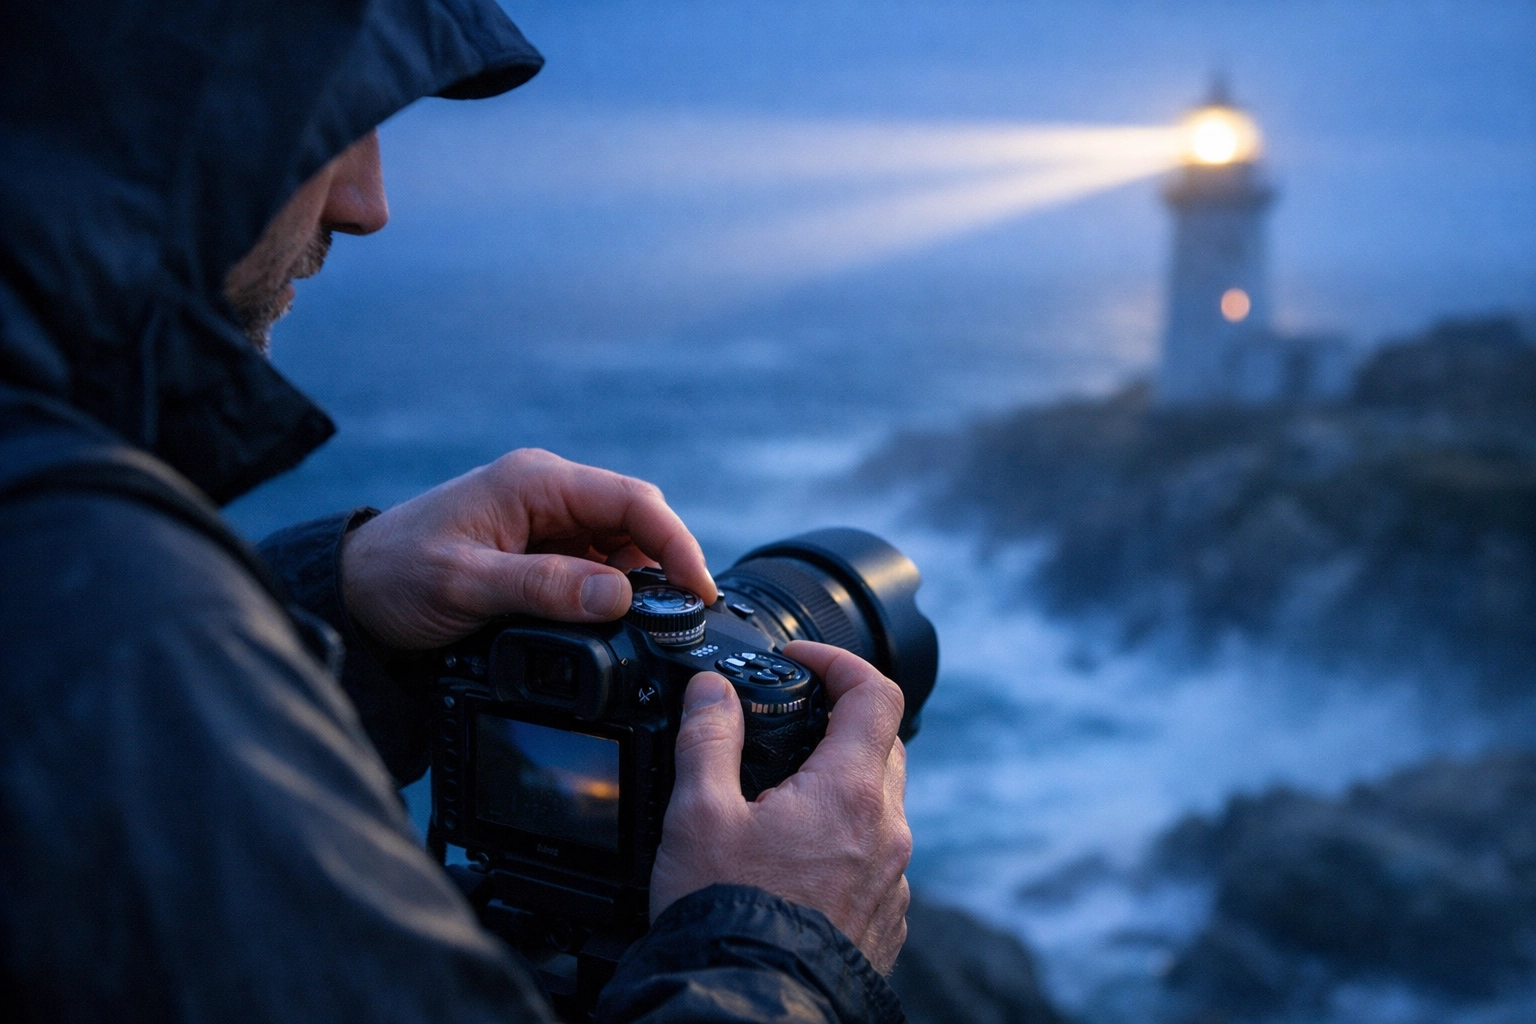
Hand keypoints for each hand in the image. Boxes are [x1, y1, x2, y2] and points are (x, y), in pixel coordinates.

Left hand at [340, 448, 716, 648]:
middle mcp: (546, 491)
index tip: (696, 591)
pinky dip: (609, 593)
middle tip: (677, 620)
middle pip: (635, 520)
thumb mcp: (466, 585)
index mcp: (534, 481)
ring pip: (619, 545)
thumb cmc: (394, 576)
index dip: (675, 542)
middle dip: (663, 566)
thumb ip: (544, 588)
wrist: (349, 592)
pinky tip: (608, 623)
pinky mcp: (538, 548)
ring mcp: (544, 519)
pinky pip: (594, 564)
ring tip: (640, 629)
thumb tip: (619, 597)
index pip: (633, 498)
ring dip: (636, 583)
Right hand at [649, 640, 910, 974]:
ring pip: (881, 805)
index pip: (875, 693)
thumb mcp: (698, 813)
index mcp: (848, 793)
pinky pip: (877, 858)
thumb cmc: (727, 916)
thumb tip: (712, 690)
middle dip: (839, 722)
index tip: (799, 661)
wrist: (752, 1009)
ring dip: (841, 786)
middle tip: (788, 726)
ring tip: (781, 800)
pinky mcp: (886, 920)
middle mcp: (886, 833)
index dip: (838, 661)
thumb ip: (708, 738)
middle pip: (883, 745)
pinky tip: (795, 860)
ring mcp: (893, 880)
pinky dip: (845, 839)